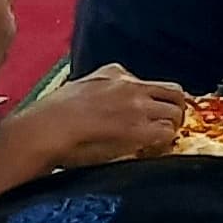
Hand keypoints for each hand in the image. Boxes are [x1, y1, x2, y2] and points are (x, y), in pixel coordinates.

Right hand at [0, 70, 190, 179]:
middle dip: (176, 108)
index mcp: (114, 73)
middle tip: (169, 125)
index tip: (150, 112)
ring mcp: (138, 107)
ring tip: (162, 140)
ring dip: (173, 126)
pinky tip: (153, 149)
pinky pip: (168, 133)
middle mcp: (131, 86)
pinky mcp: (140, 130)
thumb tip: (103, 102)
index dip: (154, 100)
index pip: (148, 83)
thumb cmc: (52, 114)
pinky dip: (166, 142)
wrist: (46, 129)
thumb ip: (97, 88)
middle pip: (174, 92)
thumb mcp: (78, 87)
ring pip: (176, 112)